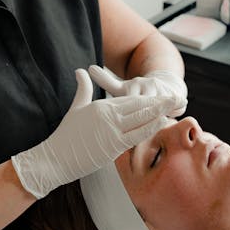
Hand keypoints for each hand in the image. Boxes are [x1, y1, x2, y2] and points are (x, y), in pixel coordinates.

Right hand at [11, 68, 178, 198]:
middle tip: (175, 97)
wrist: (54, 159)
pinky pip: (136, 135)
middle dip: (158, 102)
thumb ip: (83, 89)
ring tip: (174, 106)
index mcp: (100, 107)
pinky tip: (161, 122)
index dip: (147, 97)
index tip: (160, 94)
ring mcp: (111, 130)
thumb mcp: (75, 108)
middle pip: (139, 106)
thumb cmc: (65, 136)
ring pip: (141, 118)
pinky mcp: (113, 146)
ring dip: (159, 112)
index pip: (129, 99)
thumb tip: (81, 70)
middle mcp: (108, 116)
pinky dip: (150, 127)